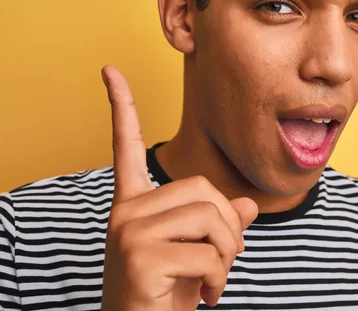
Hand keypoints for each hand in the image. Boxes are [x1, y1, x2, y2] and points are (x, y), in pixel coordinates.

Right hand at [100, 66, 257, 310]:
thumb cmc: (168, 291)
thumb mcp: (198, 251)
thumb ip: (219, 223)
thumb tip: (248, 205)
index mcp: (134, 203)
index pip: (127, 147)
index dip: (122, 107)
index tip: (109, 70)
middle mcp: (126, 211)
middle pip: (202, 188)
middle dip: (229, 226)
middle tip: (225, 257)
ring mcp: (129, 232)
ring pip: (210, 217)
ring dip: (228, 252)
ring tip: (214, 278)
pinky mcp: (140, 256)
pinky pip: (207, 252)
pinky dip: (220, 276)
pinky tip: (206, 296)